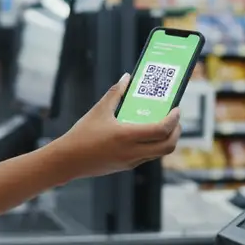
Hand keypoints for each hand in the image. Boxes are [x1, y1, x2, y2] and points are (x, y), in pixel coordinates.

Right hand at [51, 73, 180, 179]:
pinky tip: (147, 134)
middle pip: (168, 146)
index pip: (161, 130)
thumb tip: (127, 77)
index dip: (174, 120)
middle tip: (175, 119)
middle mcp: (132, 152)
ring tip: (164, 124)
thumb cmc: (82, 134)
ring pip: (159, 153)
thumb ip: (116, 92)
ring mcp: (130, 161)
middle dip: (176, 132)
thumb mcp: (99, 110)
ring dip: (167, 139)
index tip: (176, 109)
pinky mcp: (126, 166)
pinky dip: (154, 145)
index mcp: (126, 136)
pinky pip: (148, 156)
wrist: (68, 161)